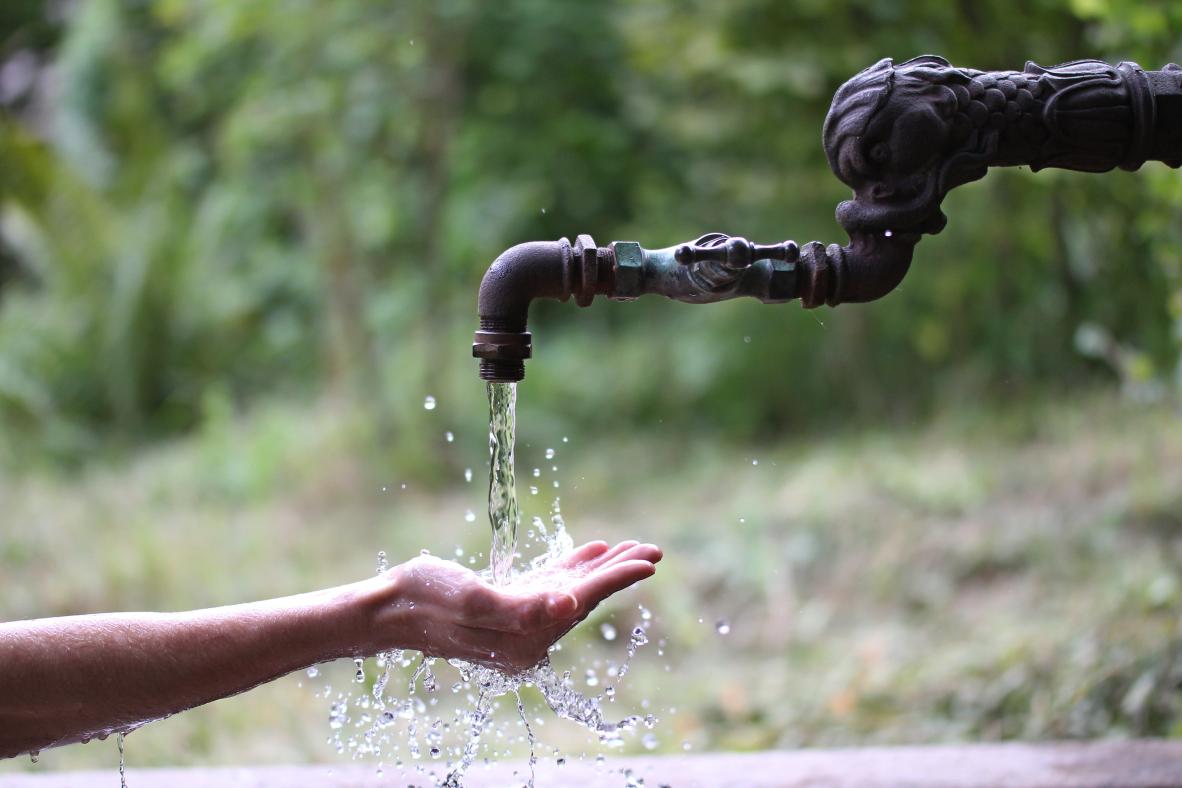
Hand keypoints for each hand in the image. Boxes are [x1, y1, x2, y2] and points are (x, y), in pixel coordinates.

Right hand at [360, 541, 661, 670]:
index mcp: (525, 637)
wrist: (388, 608)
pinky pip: (548, 586)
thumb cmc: (426, 598)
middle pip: (584, 597)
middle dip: (618, 571)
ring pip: (570, 590)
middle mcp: (527, 636)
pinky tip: (590, 551)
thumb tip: (568, 606)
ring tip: (629, 547)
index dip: (618, 577)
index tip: (650, 559)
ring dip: (599, 567)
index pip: (583, 600)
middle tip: (653, 549)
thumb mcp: (474, 599)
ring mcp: (517, 622)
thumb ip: (522, 606)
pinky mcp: (506, 607)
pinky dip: (571, 567)